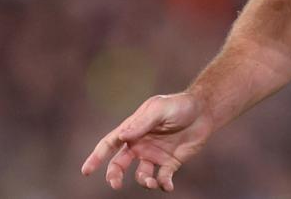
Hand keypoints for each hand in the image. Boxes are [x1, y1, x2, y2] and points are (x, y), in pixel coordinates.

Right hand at [81, 92, 213, 191]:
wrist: (204, 112)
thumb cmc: (179, 106)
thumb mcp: (159, 109)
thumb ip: (141, 123)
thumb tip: (121, 136)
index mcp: (133, 129)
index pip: (109, 144)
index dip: (96, 157)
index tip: (86, 171)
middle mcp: (141, 144)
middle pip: (120, 163)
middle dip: (114, 175)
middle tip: (115, 185)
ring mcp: (155, 154)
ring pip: (141, 175)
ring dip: (144, 182)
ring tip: (151, 182)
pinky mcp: (170, 163)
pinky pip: (162, 179)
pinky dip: (163, 185)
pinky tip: (167, 186)